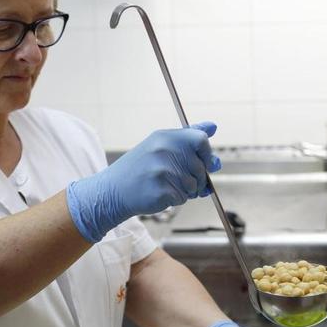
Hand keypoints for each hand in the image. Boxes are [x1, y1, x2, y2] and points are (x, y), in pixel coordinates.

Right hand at [66, 122, 220, 242]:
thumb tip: (213, 127)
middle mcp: (165, 151)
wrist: (113, 190)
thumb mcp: (160, 144)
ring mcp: (163, 171)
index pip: (200, 140)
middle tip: (177, 179)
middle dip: (196, 178)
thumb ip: (188, 136)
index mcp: (165, 137)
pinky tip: (160, 194)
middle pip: (201, 167)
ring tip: (165, 185)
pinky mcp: (162, 191)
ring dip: (186, 190)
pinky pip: (183, 198)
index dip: (207, 154)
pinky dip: (176, 200)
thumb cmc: (140, 168)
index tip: (204, 162)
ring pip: (194, 185)